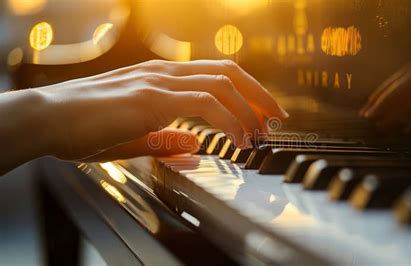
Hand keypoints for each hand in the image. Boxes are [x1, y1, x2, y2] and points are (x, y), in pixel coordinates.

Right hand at [1, 59, 287, 172]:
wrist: (46, 119)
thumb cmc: (83, 127)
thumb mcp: (133, 136)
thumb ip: (166, 138)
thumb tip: (196, 145)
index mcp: (161, 79)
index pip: (216, 75)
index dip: (246, 92)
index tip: (263, 114)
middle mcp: (164, 73)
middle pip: (228, 71)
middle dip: (259, 94)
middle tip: (277, 118)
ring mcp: (158, 82)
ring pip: (221, 83)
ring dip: (249, 108)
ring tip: (261, 133)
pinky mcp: (151, 98)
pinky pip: (204, 102)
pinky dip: (229, 120)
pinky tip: (237, 140)